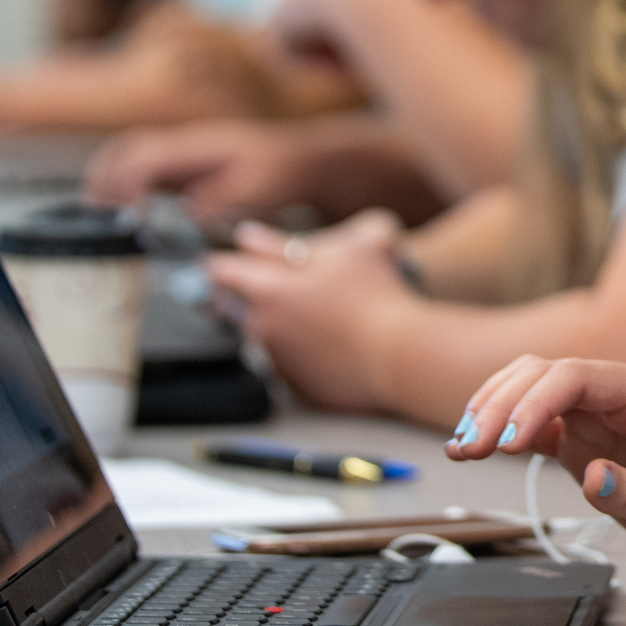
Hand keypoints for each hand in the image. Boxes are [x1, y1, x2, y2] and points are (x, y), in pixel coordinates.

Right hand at [84, 118, 323, 224]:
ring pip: (130, 154)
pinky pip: (144, 166)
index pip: (145, 159)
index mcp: (198, 147)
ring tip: (98, 210)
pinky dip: (125, 181)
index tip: (126, 214)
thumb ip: (222, 199)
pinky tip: (123, 205)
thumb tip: (190, 210)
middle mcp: (184, 144)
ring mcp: (183, 151)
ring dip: (109, 178)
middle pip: (127, 150)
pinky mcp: (185, 164)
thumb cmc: (280, 173)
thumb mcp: (257, 188)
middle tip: (94, 212)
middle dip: (104, 178)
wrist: (300, 161)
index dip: (126, 185)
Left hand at [205, 211, 411, 411]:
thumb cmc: (380, 296)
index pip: (223, 270)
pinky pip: (284, 364)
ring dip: (271, 322)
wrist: (403, 356)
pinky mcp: (296, 388)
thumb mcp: (343, 248)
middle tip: (273, 282)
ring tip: (308, 312)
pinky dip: (295, 352)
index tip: (228, 257)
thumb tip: (248, 236)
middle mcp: (263, 328)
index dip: (224, 259)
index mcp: (269, 290)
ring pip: (259, 335)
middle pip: (232, 305)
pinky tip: (324, 342)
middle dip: (244, 292)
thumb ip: (286, 240)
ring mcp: (278, 362)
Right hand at [448, 356, 625, 593]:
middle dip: (500, 404)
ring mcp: (601, 417)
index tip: (507, 443)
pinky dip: (507, 433)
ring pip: (534, 392)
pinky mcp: (591, 443)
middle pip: (544, 376)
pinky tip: (479, 449)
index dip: (533, 403)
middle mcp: (619, 395)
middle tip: (467, 446)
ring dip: (495, 411)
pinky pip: (540, 425)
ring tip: (461, 445)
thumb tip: (589, 477)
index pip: (574, 378)